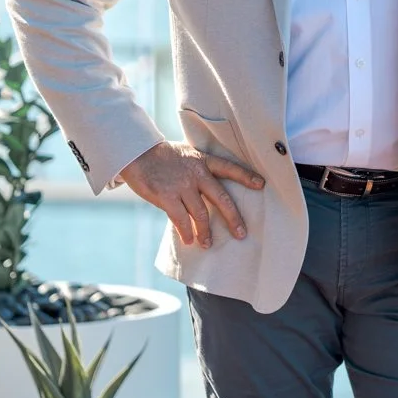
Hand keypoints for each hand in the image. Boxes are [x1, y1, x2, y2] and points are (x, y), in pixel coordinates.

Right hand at [118, 140, 265, 248]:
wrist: (136, 153)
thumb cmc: (162, 157)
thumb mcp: (186, 155)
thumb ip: (198, 170)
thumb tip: (208, 193)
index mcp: (202, 161)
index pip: (229, 168)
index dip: (245, 176)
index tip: (261, 185)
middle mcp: (196, 173)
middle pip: (221, 198)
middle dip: (233, 217)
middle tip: (241, 234)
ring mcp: (182, 185)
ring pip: (201, 214)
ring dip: (205, 232)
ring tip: (208, 244)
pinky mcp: (167, 196)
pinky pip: (181, 219)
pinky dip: (186, 232)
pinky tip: (189, 240)